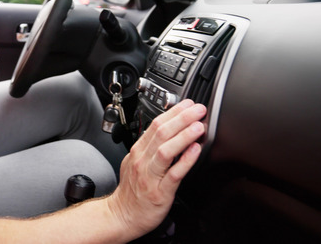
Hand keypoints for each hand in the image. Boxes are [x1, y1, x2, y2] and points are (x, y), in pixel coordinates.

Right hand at [107, 100, 205, 236]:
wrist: (122, 216)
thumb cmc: (132, 191)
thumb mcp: (136, 162)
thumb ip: (151, 147)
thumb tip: (170, 132)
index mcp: (138, 151)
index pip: (156, 124)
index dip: (174, 112)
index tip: (188, 104)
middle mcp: (142, 160)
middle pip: (161, 133)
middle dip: (182, 118)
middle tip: (198, 109)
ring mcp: (150, 176)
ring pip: (166, 150)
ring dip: (184, 135)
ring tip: (198, 126)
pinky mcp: (159, 192)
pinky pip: (173, 174)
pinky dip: (185, 161)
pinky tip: (195, 151)